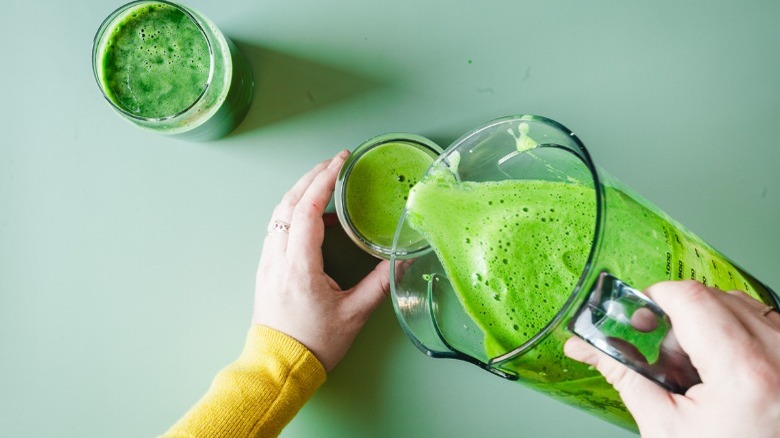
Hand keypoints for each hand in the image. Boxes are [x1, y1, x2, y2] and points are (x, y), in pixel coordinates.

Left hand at [252, 150, 391, 371]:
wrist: (278, 367)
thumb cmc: (314, 344)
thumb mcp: (354, 314)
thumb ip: (379, 284)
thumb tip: (402, 260)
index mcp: (298, 266)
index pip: (307, 210)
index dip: (323, 181)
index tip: (341, 162)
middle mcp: (277, 258)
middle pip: (288, 204)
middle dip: (311, 177)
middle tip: (335, 163)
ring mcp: (267, 262)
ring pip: (279, 214)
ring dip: (300, 192)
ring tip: (324, 180)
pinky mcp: (267, 269)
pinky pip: (278, 228)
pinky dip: (294, 211)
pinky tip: (314, 215)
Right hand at [564, 280, 779, 437]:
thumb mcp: (664, 426)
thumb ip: (624, 375)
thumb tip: (583, 345)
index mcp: (743, 372)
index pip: (691, 298)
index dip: (655, 298)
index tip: (637, 318)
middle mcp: (778, 353)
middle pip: (709, 297)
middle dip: (676, 320)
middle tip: (664, 359)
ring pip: (732, 304)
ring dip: (704, 326)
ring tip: (696, 372)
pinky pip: (757, 318)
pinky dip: (730, 334)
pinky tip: (720, 370)